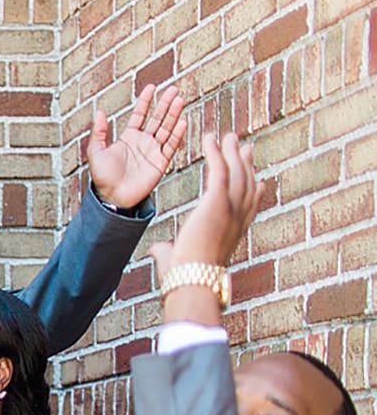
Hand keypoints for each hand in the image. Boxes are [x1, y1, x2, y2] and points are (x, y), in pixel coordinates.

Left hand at [87, 84, 185, 210]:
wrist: (113, 197)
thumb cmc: (102, 177)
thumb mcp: (96, 152)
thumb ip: (98, 132)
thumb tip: (99, 112)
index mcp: (129, 137)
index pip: (139, 115)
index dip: (145, 101)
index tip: (152, 87)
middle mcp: (143, 141)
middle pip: (157, 118)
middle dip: (165, 104)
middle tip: (173, 89)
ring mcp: (153, 151)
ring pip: (166, 129)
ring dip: (173, 115)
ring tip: (179, 100)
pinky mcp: (161, 162)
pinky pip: (171, 146)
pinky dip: (177, 134)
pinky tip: (181, 122)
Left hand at [151, 132, 259, 279]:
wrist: (191, 278)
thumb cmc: (184, 276)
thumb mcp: (177, 258)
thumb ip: (167, 251)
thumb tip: (155, 250)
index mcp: (234, 231)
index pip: (249, 206)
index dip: (254, 190)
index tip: (258, 179)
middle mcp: (238, 217)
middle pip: (247, 182)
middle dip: (246, 163)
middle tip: (243, 146)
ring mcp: (231, 207)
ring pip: (237, 171)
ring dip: (232, 151)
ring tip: (228, 136)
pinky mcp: (218, 200)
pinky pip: (220, 168)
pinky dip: (216, 151)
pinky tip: (210, 138)